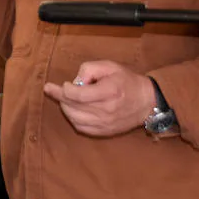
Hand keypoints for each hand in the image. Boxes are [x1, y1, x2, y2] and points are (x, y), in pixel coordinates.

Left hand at [42, 60, 156, 136]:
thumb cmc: (126, 81)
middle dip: (59, 97)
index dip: (65, 90)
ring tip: (65, 98)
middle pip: (73, 106)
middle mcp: (107, 110)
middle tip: (52, 89)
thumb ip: (89, 69)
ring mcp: (105, 123)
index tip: (63, 84)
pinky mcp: (104, 131)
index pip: (78, 95)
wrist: (146, 101)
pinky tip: (73, 109)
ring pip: (74, 118)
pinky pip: (81, 127)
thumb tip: (75, 82)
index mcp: (109, 92)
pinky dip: (73, 118)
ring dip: (65, 107)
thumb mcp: (109, 66)